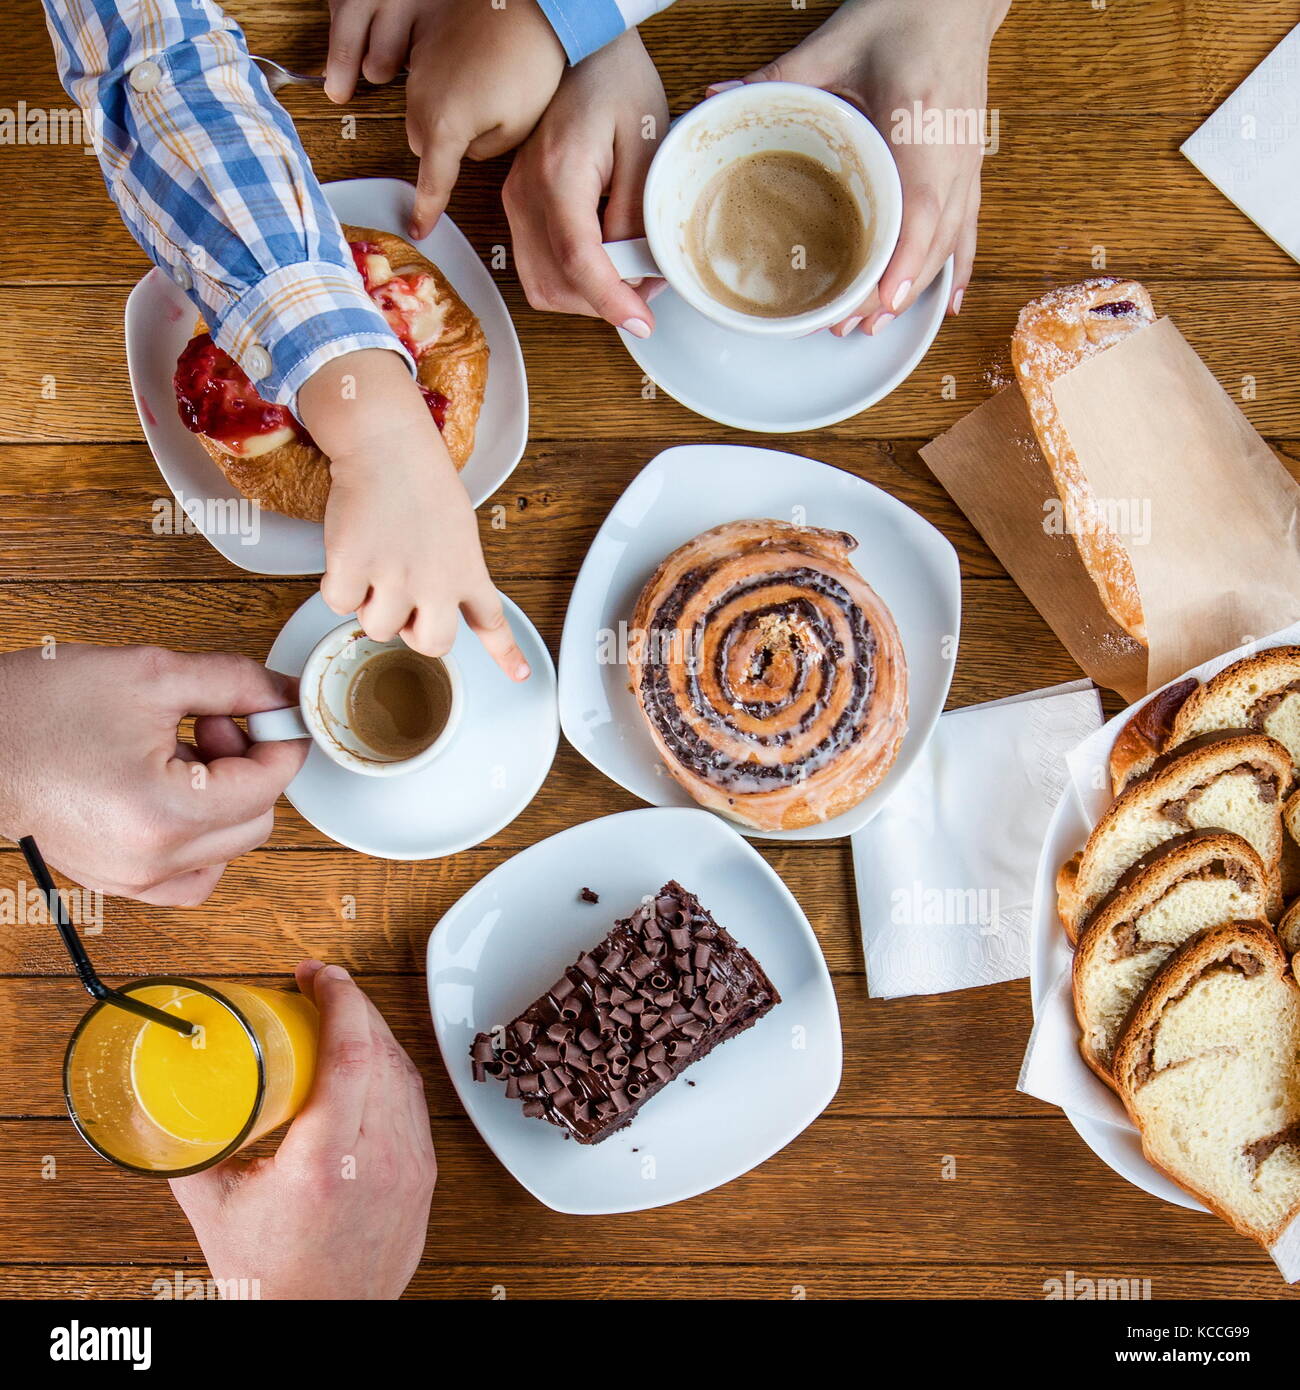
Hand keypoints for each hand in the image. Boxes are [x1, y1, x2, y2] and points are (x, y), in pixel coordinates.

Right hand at [0, 645, 306, 904]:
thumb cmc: (39, 706)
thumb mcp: (151, 675)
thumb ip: (234, 683)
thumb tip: (283, 695)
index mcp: (164, 814)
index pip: (268, 784)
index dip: (281, 738)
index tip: (272, 710)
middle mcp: (151, 861)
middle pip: (257, 820)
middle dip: (250, 765)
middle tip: (210, 724)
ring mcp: (131, 879)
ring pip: (228, 849)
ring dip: (226, 800)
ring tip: (181, 754)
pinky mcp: (116, 880)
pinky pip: (190, 875)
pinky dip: (202, 838)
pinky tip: (175, 793)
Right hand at [170, 962, 436, 1299]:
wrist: (322, 1326)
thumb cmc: (273, 1280)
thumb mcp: (216, 1210)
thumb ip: (191, 1150)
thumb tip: (167, 1098)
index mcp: (327, 1163)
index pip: (352, 1054)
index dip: (341, 1000)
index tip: (320, 974)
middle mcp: (381, 1158)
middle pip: (382, 1051)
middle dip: (352, 1003)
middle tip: (319, 984)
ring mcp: (411, 1166)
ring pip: (405, 1073)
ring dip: (374, 1031)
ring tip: (338, 1014)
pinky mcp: (425, 1174)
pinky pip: (414, 1102)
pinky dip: (390, 1068)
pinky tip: (367, 1058)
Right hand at [297, 349, 529, 681]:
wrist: (387, 446)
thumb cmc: (421, 482)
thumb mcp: (456, 530)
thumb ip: (451, 570)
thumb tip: (428, 604)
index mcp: (468, 570)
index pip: (492, 621)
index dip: (505, 654)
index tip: (519, 677)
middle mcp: (436, 582)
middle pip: (431, 644)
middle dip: (413, 632)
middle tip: (402, 598)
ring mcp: (394, 577)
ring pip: (378, 628)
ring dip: (370, 605)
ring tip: (375, 561)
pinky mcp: (353, 567)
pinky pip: (340, 604)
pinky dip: (339, 585)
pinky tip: (350, 552)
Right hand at [324, 0, 566, 237]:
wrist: (529, 5)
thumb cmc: (529, 65)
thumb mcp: (515, 129)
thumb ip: (482, 151)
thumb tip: (465, 149)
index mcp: (443, 127)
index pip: (431, 182)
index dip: (426, 209)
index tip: (418, 229)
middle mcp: (420, 100)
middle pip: (424, 147)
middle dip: (446, 153)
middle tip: (488, 133)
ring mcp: (418, 72)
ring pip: (424, 116)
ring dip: (446, 120)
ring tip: (488, 100)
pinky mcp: (423, 48)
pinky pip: (425, 85)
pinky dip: (444, 92)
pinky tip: (477, 79)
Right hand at [503, 29, 667, 335]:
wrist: (580, 52)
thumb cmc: (617, 84)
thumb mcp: (644, 146)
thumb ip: (636, 213)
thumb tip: (634, 272)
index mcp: (559, 173)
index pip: (579, 259)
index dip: (611, 301)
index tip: (642, 322)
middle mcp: (526, 193)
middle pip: (556, 283)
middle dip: (604, 303)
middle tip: (649, 291)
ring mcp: (516, 201)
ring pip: (541, 285)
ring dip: (586, 298)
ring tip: (630, 279)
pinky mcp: (518, 206)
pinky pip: (536, 267)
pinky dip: (570, 282)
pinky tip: (604, 265)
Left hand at [712, 0, 1009, 332]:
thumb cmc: (905, 12)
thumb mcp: (834, 44)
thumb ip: (778, 78)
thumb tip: (715, 101)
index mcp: (920, 124)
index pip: (920, 210)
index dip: (901, 263)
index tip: (877, 303)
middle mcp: (954, 153)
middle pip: (932, 243)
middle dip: (892, 293)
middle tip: (847, 329)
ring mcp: (968, 164)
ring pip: (950, 245)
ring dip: (914, 290)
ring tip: (872, 326)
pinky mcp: (970, 167)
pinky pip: (968, 230)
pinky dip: (953, 269)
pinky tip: (941, 304)